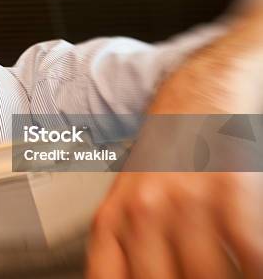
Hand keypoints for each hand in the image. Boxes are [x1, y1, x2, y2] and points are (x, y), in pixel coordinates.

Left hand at [87, 172, 262, 277]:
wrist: (194, 100)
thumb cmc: (163, 156)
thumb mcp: (129, 201)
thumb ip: (128, 247)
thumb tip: (137, 276)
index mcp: (111, 219)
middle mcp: (142, 212)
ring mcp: (185, 200)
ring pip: (206, 276)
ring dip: (222, 278)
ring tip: (225, 271)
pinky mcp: (228, 188)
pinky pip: (247, 253)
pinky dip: (251, 267)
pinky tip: (248, 267)